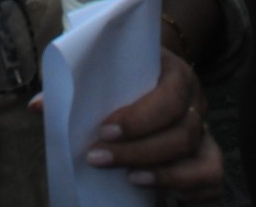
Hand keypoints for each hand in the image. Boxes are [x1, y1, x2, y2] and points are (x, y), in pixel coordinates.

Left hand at [85, 48, 222, 201]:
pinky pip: (212, 179)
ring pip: (203, 162)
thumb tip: (43, 106)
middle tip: (99, 158)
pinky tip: (153, 189)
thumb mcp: (111, 65)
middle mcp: (197, 101)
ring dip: (164, 175)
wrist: (148, 75)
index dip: (140, 119)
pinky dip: (188, 191)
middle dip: (139, 152)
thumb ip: (84, 81)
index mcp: (176, 72)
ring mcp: (207, 130)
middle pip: (183, 134)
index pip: (169, 97)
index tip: (104, 131)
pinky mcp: (208, 156)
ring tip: (129, 179)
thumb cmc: (126, 72)